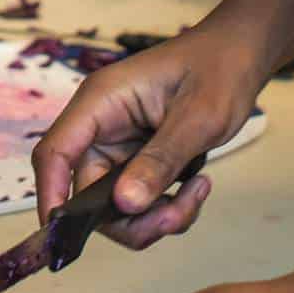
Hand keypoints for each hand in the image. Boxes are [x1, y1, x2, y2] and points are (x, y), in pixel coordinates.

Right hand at [31, 22, 267, 249]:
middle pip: (88, 195)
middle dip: (130, 218)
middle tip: (174, 216)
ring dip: (155, 218)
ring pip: (117, 207)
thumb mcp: (197, 118)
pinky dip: (167, 210)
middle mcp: (102, 127)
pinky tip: (196, 188)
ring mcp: (120, 146)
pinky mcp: (139, 161)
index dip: (51, 196)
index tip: (64, 237)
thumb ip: (160, 161)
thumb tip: (124, 204)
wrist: (241, 55)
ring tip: (196, 195)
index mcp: (101, 102)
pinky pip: (140, 204)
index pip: (55, 153)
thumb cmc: (219, 69)